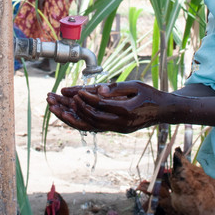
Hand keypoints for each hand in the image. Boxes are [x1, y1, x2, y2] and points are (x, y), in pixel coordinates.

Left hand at [47, 81, 168, 133]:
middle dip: (68, 109)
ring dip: (69, 116)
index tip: (71, 90)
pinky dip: (79, 120)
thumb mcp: (136, 85)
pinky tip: (68, 112)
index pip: (98, 106)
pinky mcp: (114, 129)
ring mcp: (116, 129)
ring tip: (53, 106)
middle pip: (88, 120)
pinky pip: (93, 126)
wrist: (163, 110)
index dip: (83, 98)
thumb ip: (116, 88)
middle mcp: (118, 124)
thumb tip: (98, 90)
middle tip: (51, 99)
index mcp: (125, 113)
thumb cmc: (150, 94)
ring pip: (88, 126)